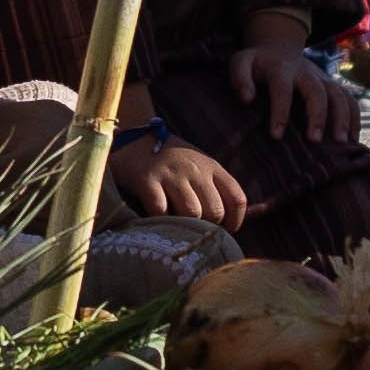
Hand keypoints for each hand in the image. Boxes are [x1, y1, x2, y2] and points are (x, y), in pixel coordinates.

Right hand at [111, 132, 251, 223]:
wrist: (132, 140)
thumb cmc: (169, 162)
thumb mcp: (197, 166)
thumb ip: (214, 188)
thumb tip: (229, 224)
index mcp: (211, 166)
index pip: (237, 198)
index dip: (234, 221)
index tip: (224, 230)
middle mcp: (194, 168)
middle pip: (215, 211)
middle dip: (205, 225)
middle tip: (191, 224)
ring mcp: (171, 174)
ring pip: (192, 213)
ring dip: (183, 224)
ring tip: (172, 219)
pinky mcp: (147, 180)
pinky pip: (161, 210)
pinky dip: (159, 218)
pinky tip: (154, 214)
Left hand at [230, 41, 362, 143]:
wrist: (279, 47)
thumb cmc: (257, 63)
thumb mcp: (241, 63)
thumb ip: (239, 78)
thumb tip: (246, 98)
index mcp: (280, 68)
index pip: (282, 88)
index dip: (280, 111)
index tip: (276, 135)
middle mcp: (305, 72)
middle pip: (316, 91)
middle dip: (317, 115)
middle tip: (314, 140)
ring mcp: (322, 78)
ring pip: (338, 94)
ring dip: (343, 117)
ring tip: (342, 143)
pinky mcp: (332, 85)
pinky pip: (349, 99)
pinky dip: (354, 118)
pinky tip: (353, 140)